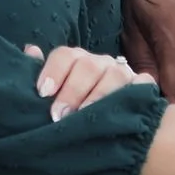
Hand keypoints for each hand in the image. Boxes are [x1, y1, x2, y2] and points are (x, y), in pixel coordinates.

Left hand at [24, 44, 155, 121]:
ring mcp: (124, 74)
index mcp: (78, 61)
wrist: (113, 124)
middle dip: (72, 91)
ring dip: (98, 96)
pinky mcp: (144, 87)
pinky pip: (142, 85)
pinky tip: (117, 111)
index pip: (65, 55)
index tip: (43, 93)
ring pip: (115, 75)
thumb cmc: (76, 109)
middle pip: (88, 66)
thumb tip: (30, 50)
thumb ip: (43, 74)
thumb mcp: (56, 94)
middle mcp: (101, 63)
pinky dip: (132, 94)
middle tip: (58, 115)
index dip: (53, 72)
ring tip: (84, 116)